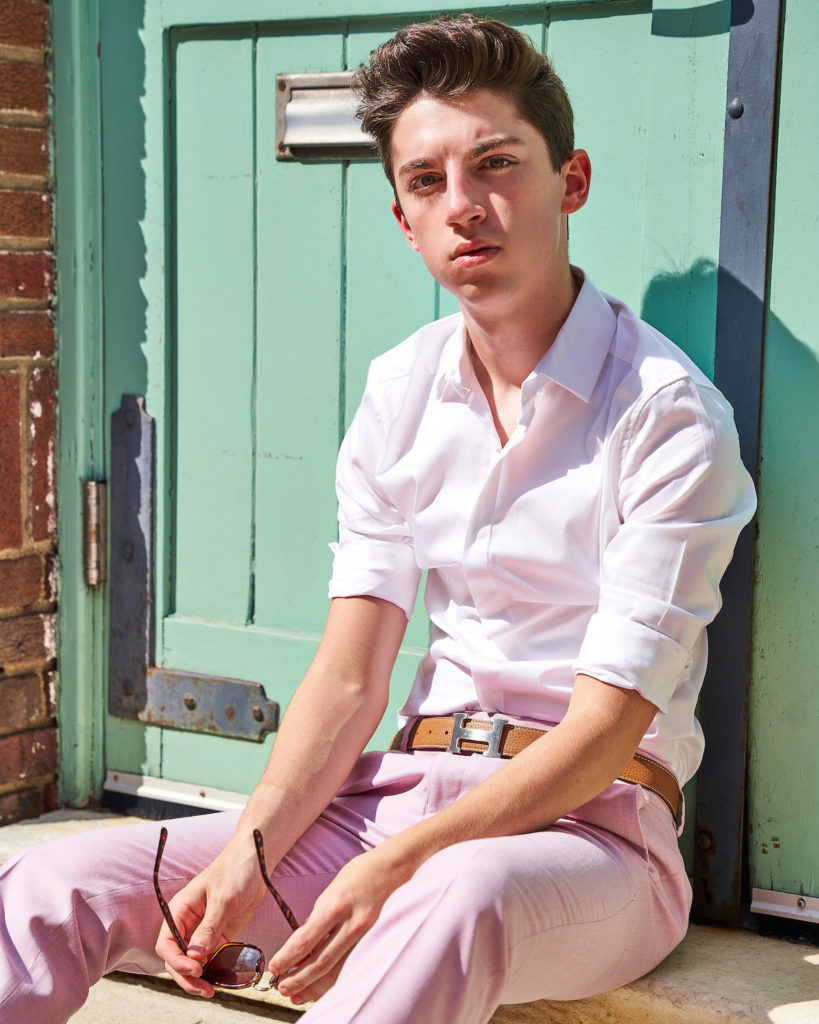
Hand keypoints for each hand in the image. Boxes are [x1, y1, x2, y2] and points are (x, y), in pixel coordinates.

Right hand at [154, 837, 266, 996]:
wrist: (255, 862)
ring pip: (193, 962)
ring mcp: (203, 931)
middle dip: (186, 976)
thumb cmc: (234, 871)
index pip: (167, 943)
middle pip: (177, 958)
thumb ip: (210, 927)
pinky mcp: (219, 936)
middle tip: (204, 989)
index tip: (195, 968)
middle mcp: (188, 924)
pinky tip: (223, 979)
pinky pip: (212, 959)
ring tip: (211, 990)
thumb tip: (195, 955)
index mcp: (180, 911)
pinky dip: (214, 971)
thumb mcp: (223, 898)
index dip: (176, 961)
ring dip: (199, 978)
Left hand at [268, 846, 405, 1004]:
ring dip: (314, 986)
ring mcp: (364, 934)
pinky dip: (334, 980)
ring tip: (296, 994)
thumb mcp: (329, 893)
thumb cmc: (356, 875)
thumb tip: (300, 947)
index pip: (305, 940)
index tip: (274, 967)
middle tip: (281, 987)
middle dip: (298, 979)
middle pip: (321, 962)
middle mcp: (350, 923)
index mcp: (334, 906)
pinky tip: (321, 987)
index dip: (287, 958)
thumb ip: (317, 920)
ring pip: (337, 970)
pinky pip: (350, 967)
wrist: (389, 869)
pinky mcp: (374, 940)